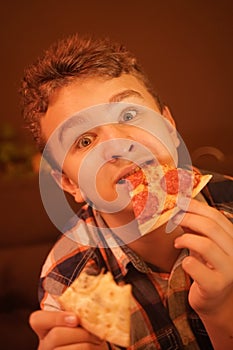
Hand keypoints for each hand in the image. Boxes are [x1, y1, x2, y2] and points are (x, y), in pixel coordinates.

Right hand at [29, 310, 108, 349]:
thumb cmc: (88, 336)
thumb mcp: (81, 322)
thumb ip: (79, 310)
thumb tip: (93, 286)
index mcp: (46, 329)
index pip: (37, 320)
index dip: (55, 318)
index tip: (76, 318)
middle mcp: (45, 345)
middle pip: (56, 335)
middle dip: (80, 333)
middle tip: (96, 334)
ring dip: (87, 346)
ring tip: (98, 343)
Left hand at [174, 199, 232, 316]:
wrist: (215, 302)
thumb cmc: (208, 268)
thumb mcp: (205, 244)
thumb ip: (197, 227)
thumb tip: (181, 206)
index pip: (216, 216)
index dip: (195, 207)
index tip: (179, 203)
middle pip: (211, 227)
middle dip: (187, 218)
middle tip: (173, 220)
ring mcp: (229, 271)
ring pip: (205, 244)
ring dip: (185, 239)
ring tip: (177, 242)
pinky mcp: (216, 286)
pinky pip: (195, 266)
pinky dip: (185, 261)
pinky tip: (184, 262)